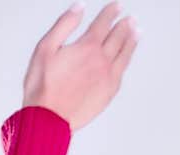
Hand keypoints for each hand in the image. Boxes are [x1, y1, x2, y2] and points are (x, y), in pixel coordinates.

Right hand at [22, 3, 139, 130]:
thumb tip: (78, 8)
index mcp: (87, 46)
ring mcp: (107, 77)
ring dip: (131, 41)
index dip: (111, 12)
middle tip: (130, 19)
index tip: (117, 6)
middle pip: (118, 37)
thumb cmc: (43, 87)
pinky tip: (126, 59)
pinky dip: (126, 62)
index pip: (104, 23)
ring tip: (136, 33)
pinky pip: (122, 73)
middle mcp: (101, 60)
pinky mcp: (108, 94)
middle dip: (125, 25)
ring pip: (124, 54)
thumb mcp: (45, 48)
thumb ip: (64, 24)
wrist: (49, 119)